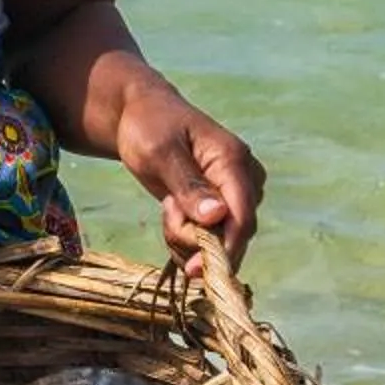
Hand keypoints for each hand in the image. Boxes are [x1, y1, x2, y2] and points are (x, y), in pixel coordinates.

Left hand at [113, 84, 263, 270]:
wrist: (141, 115)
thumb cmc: (148, 126)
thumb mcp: (159, 152)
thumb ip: (188, 184)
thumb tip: (217, 217)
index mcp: (233, 160)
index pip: (243, 217)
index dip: (224, 249)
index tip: (195, 270)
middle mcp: (243, 178)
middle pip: (235, 233)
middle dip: (197, 241)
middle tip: (167, 213)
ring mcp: (234, 193)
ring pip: (224, 240)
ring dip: (190, 239)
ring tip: (167, 206)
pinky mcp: (222, 204)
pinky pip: (214, 238)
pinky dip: (189, 239)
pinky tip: (172, 217)